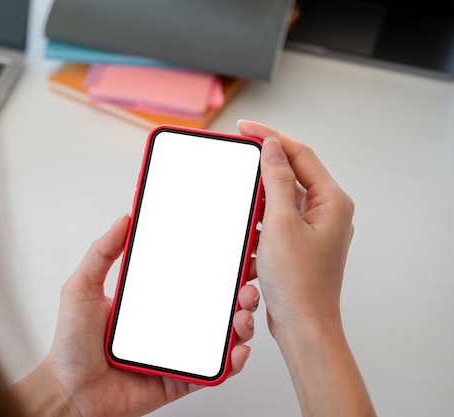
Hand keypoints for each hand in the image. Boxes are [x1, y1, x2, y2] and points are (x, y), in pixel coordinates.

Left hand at [12, 214, 258, 416]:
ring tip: (243, 313)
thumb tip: (125, 219)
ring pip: (221, 336)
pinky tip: (238, 348)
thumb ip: (102, 253)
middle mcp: (168, 325)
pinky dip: (233, 362)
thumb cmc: (70, 344)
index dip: (213, 267)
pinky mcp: (180, 380)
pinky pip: (213, 371)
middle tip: (246, 282)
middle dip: (238, 292)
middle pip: (213, 306)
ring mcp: (176, 352)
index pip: (188, 279)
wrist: (69, 392)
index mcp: (150, 302)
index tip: (231, 251)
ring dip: (241, 322)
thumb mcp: (81, 287)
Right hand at [238, 120, 353, 339]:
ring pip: (281, 200)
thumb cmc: (298, 283)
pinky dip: (259, 222)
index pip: (300, 154)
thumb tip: (272, 148)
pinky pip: (277, 222)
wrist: (303, 327)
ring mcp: (315, 229)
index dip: (270, 137)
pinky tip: (248, 231)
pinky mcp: (301, 245)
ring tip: (241, 202)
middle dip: (262, 168)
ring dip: (259, 200)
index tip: (246, 128)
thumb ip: (276, 180)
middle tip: (238, 156)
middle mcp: (327, 212)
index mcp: (331, 201)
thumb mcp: (280, 223)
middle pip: (291, 174)